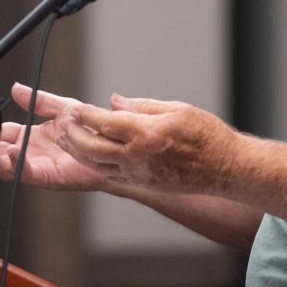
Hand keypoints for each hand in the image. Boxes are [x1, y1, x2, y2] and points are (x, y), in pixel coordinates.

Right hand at [0, 83, 106, 191]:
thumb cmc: (91, 130)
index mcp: (33, 137)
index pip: (4, 135)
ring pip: (9, 166)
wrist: (112, 146)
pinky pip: (28, 173)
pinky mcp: (49, 176)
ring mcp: (40, 165)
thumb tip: (16, 88)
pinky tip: (13, 153)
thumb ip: (38, 100)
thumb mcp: (62, 108)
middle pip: (1, 153)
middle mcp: (33, 153)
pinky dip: (18, 164)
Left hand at [58, 94, 239, 194]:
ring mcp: (138, 173)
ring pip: (96, 165)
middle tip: (61, 124)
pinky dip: (94, 164)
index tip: (73, 109)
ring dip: (77, 152)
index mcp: (145, 133)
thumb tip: (114, 102)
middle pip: (91, 148)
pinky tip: (87, 156)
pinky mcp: (143, 184)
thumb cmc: (206, 135)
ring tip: (65, 140)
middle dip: (71, 135)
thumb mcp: (177, 108)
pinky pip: (110, 175)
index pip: (104, 123)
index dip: (84, 116)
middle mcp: (137, 157)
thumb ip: (142, 106)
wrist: (225, 168)